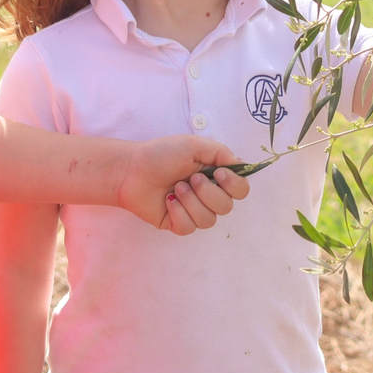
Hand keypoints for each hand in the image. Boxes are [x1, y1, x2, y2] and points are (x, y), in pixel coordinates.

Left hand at [115, 135, 250, 232]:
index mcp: (215, 176)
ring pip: (209, 220)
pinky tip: (168, 201)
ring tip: (175, 188)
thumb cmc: (161, 154)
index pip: (241, 190)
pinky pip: (189, 227)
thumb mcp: (194, 145)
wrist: (131, 170)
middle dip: (208, 192)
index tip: (219, 174)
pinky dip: (178, 213)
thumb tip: (241, 166)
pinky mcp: (178, 224)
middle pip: (227, 207)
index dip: (234, 185)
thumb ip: (221, 153)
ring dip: (191, 202)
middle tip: (190, 179)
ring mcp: (193, 211)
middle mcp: (208, 195)